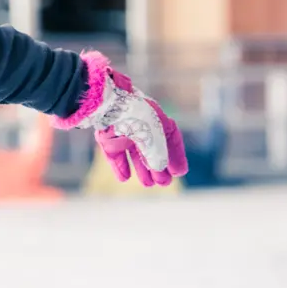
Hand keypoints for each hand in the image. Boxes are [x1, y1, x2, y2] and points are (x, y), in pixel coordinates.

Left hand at [91, 70, 188, 185]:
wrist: (106, 104)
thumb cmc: (135, 117)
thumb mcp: (153, 137)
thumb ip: (158, 154)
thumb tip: (159, 168)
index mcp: (156, 118)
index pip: (170, 138)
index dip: (176, 156)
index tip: (180, 173)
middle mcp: (140, 124)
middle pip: (152, 149)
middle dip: (158, 167)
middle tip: (164, 183)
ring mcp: (122, 131)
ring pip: (134, 153)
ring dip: (142, 169)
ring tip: (148, 184)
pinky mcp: (107, 136)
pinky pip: (114, 154)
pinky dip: (119, 166)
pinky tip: (124, 179)